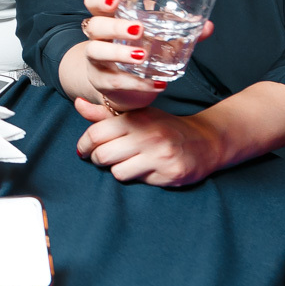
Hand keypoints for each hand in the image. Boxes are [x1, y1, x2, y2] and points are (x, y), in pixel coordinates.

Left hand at [71, 98, 224, 185]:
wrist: (205, 141)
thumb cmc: (164, 128)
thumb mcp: (136, 115)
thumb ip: (105, 114)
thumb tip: (78, 103)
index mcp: (136, 118)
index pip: (96, 133)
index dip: (84, 144)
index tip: (83, 150)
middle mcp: (148, 135)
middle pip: (103, 155)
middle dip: (98, 159)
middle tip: (104, 158)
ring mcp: (160, 155)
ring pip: (118, 172)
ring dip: (118, 170)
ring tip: (129, 163)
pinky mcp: (170, 173)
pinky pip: (139, 182)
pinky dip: (138, 177)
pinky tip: (147, 169)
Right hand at [77, 0, 212, 111]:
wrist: (123, 86)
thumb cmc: (140, 52)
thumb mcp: (157, 39)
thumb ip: (182, 30)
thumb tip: (208, 26)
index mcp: (109, 19)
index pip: (93, 3)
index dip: (100, 0)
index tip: (116, 1)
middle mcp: (97, 38)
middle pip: (95, 26)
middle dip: (114, 26)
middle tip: (139, 29)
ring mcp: (96, 61)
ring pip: (97, 53)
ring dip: (119, 53)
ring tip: (142, 56)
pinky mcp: (103, 83)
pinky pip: (116, 82)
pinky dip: (138, 84)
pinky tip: (157, 83)